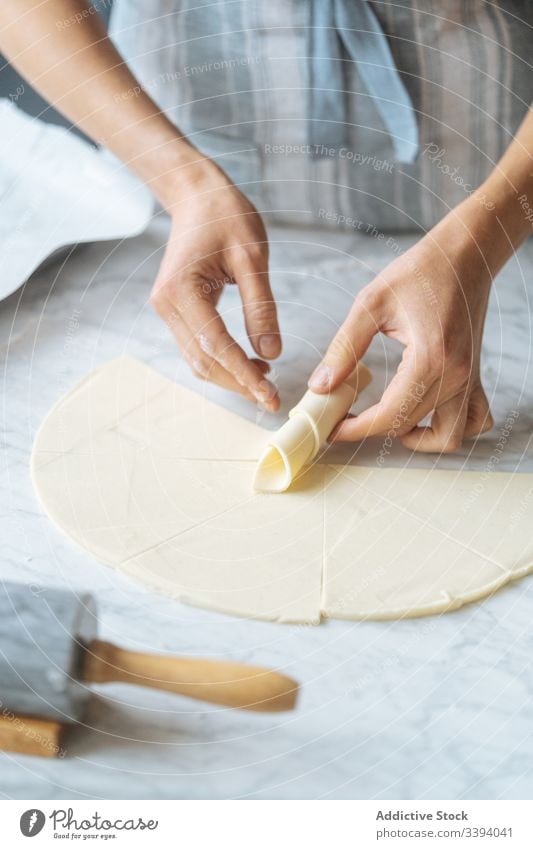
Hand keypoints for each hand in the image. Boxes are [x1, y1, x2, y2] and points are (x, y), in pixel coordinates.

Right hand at [150, 158, 280, 409]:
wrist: (197, 195)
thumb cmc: (225, 216)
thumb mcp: (252, 257)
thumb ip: (261, 306)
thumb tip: (272, 353)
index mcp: (181, 290)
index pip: (216, 346)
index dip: (243, 375)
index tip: (270, 396)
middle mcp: (166, 305)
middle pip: (202, 361)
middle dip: (237, 384)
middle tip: (272, 399)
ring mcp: (167, 310)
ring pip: (198, 360)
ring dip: (230, 376)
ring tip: (265, 383)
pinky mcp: (176, 310)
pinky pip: (197, 346)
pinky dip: (223, 361)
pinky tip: (250, 364)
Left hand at [308, 209, 494, 451]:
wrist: (464, 255)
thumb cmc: (420, 272)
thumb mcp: (371, 304)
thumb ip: (344, 348)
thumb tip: (320, 386)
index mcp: (430, 359)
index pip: (389, 416)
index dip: (355, 429)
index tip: (332, 429)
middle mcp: (455, 376)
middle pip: (409, 427)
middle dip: (371, 429)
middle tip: (345, 416)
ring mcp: (470, 379)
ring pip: (449, 437)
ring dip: (417, 440)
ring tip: (386, 422)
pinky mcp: (475, 376)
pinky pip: (475, 420)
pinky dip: (450, 428)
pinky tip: (422, 415)